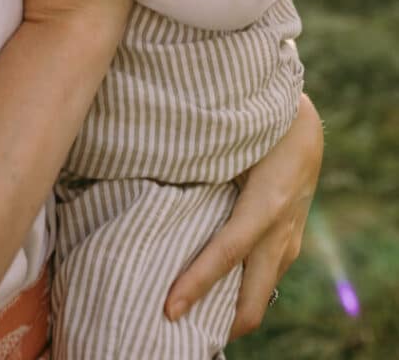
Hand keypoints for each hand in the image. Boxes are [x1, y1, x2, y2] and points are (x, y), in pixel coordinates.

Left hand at [164, 94, 322, 338]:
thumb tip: (156, 190)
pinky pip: (265, 275)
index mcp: (265, 206)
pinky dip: (241, 289)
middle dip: (221, 326)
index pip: (225, 254)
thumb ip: (202, 169)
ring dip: (231, 310)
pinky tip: (212, 288)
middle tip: (182, 336)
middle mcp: (281, 232)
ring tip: (189, 315)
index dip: (196, 284)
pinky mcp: (289, 239)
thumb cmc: (259, 126)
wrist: (302, 121)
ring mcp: (289, 240)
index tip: (169, 309)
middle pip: (254, 300)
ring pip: (261, 292)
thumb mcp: (233, 144)